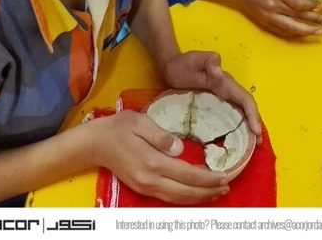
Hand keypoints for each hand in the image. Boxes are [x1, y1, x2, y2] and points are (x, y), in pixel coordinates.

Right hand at [92, 111, 229, 204]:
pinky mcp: (143, 188)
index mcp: (153, 162)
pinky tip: (195, 193)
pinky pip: (169, 198)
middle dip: (208, 191)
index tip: (225, 176)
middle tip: (227, 187)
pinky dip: (186, 198)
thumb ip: (160, 135)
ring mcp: (146, 187)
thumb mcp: (139, 122)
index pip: (188, 175)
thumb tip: (180, 149)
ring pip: (178, 199)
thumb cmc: (118, 128)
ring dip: (199, 198)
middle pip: (186, 192)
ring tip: (217, 192)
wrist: (95, 144)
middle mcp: (151, 180)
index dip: (208, 178)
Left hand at [163, 51, 261, 143]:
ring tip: (253, 145)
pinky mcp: (215, 103)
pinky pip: (230, 115)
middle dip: (255, 124)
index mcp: (226, 82)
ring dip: (248, 127)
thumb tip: (220, 72)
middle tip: (259, 144)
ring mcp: (222, 97)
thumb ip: (209, 62)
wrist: (171, 65)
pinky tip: (235, 139)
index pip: (245, 99)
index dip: (252, 114)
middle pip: (247, 108)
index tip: (256, 131)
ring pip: (241, 112)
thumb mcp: (195, 59)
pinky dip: (236, 126)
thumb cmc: (183, 63)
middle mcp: (228, 90)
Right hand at [232, 0, 321, 36]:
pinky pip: (281, 30)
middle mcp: (273, 5)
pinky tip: (302, 33)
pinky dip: (293, 33)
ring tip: (318, 32)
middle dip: (314, 20)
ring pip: (290, 27)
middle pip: (297, 15)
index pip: (299, 2)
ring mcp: (268, 16)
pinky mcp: (264, 22)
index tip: (320, 5)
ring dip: (306, 30)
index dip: (311, 6)